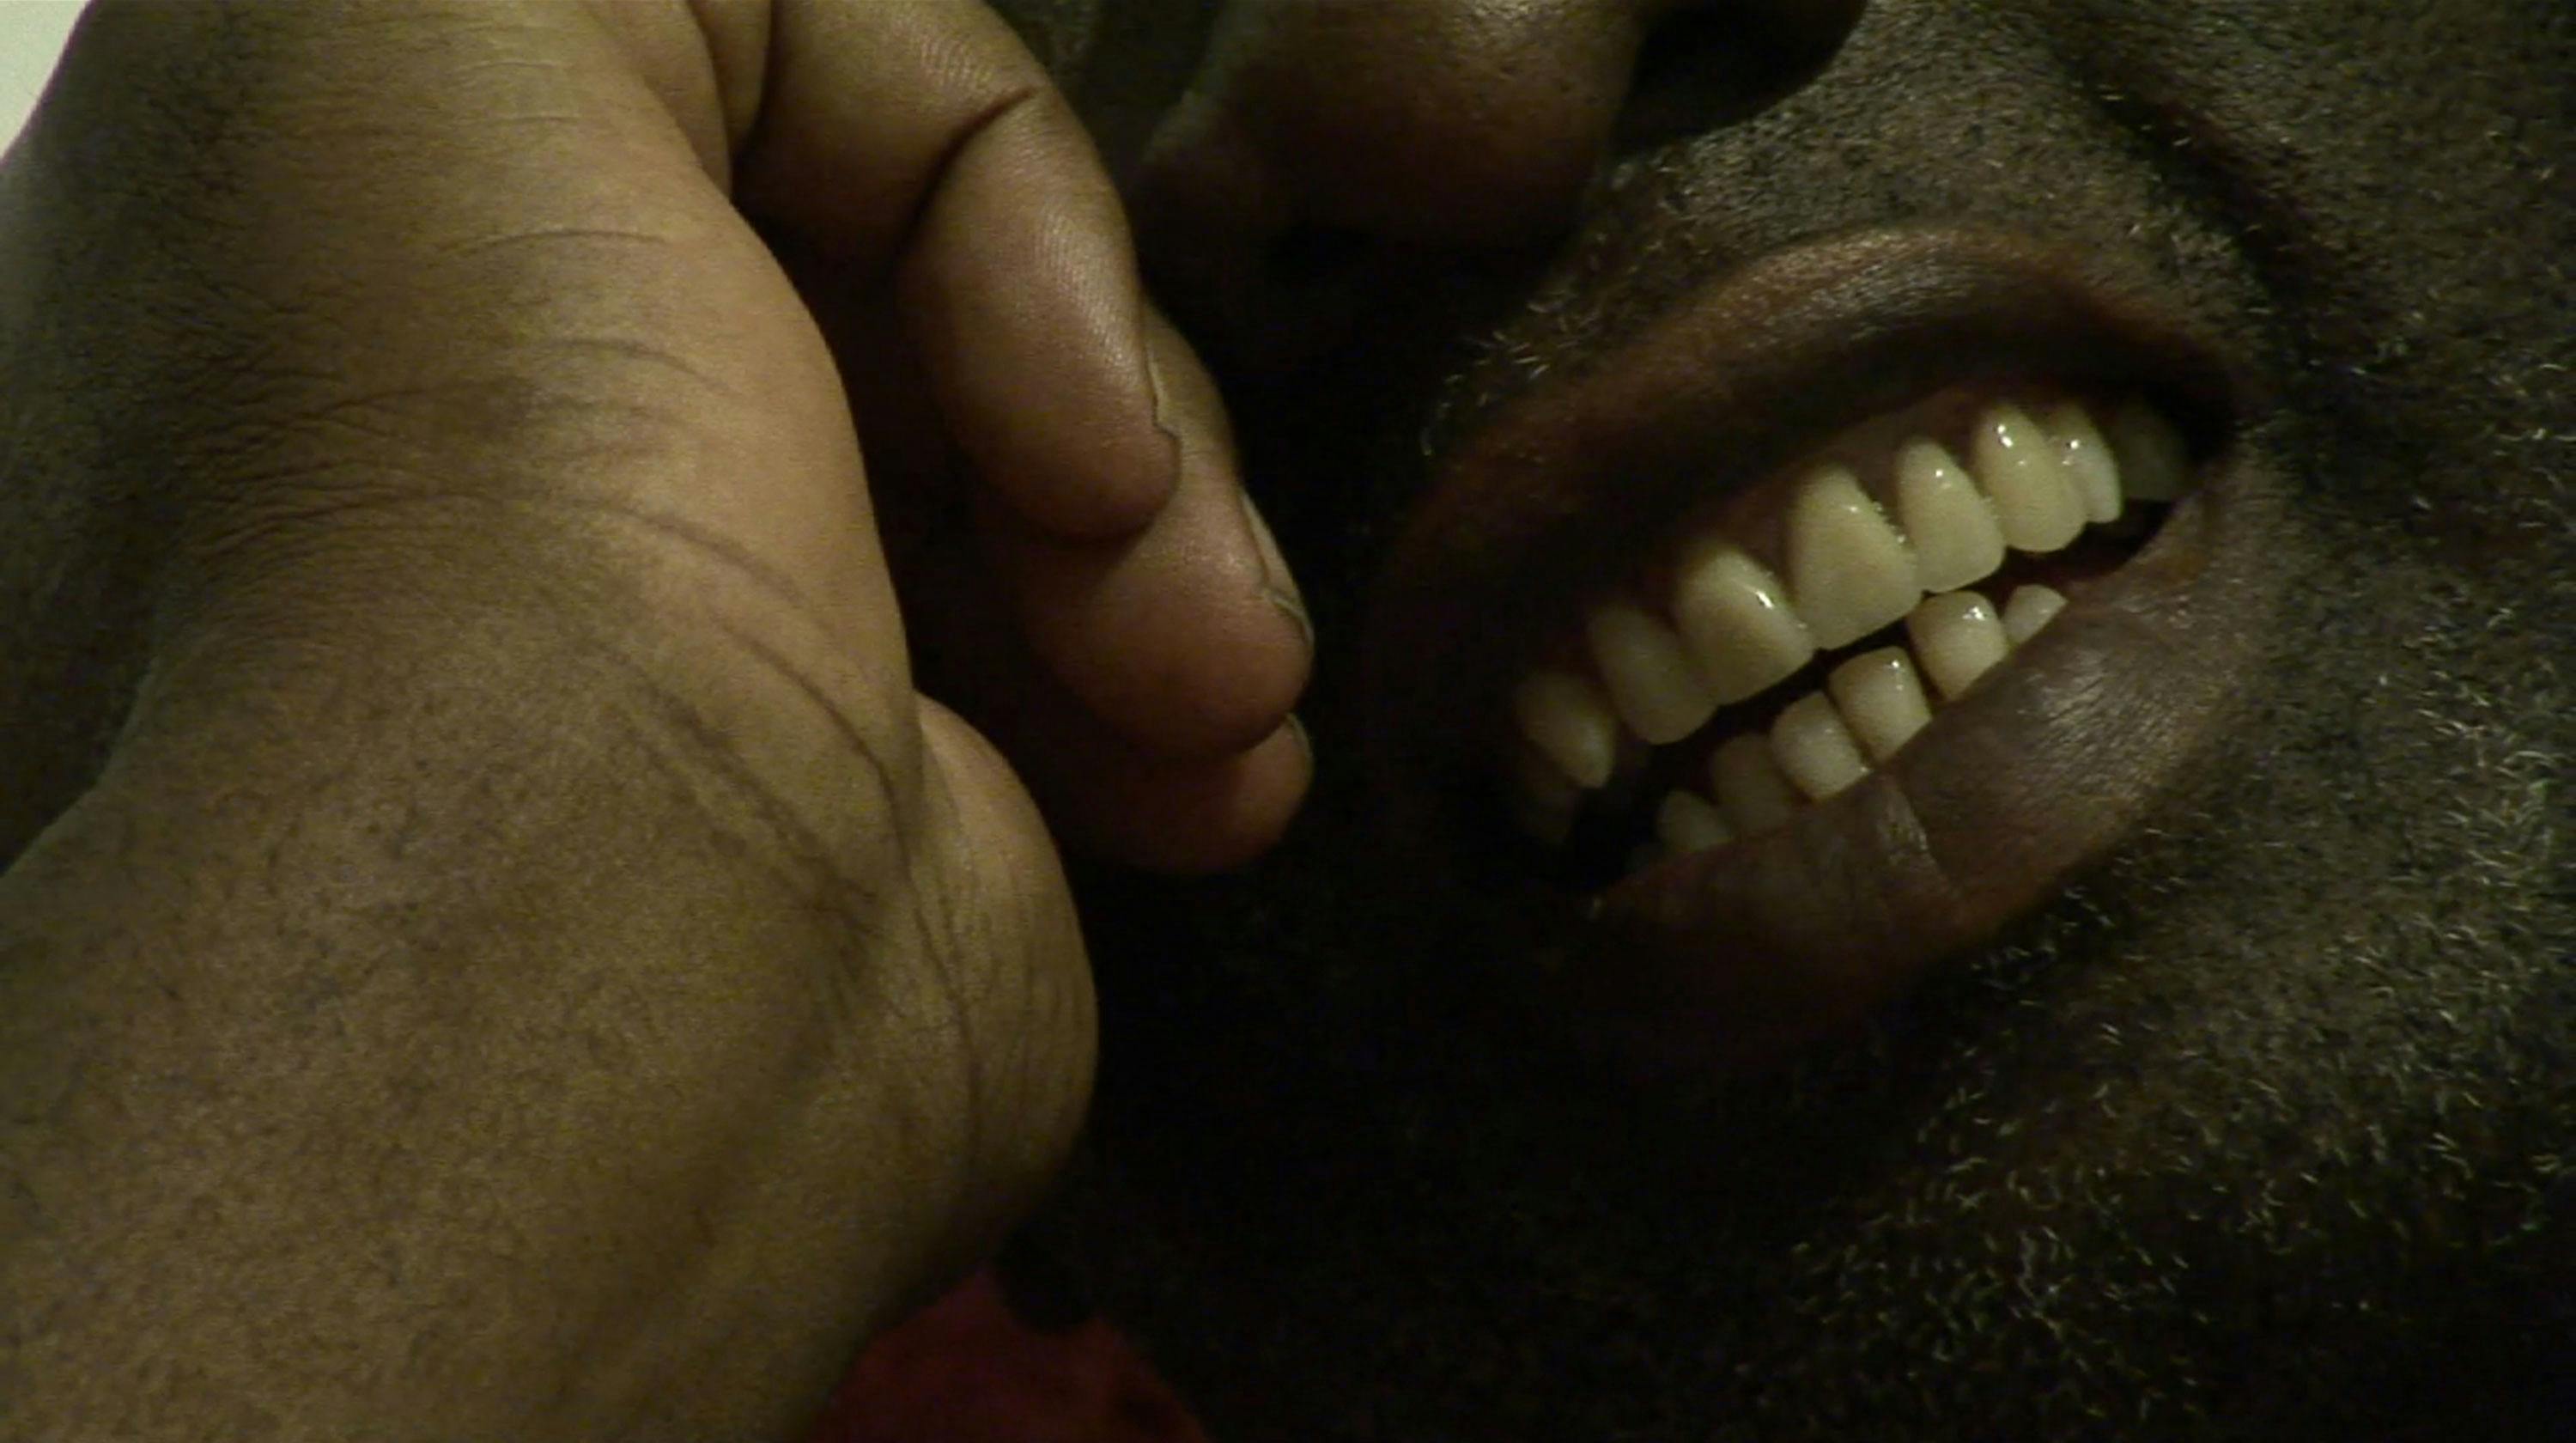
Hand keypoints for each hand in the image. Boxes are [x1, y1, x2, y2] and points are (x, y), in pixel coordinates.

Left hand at [0, 2, 1306, 1436]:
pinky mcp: (902, 772)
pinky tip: (1196, 775)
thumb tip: (821, 74)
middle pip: (947, 250)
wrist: (603, 1009)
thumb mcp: (432, 10)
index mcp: (413, 219)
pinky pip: (1130, 619)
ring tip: (1185, 688)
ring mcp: (745, 597)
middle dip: (1084, 359)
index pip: (771, 63)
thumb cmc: (502, 490)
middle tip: (1109, 508)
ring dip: (1171, 531)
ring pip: (1078, 430)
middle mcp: (570, 395)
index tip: (1003, 312)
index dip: (939, 151)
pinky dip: (1192, 677)